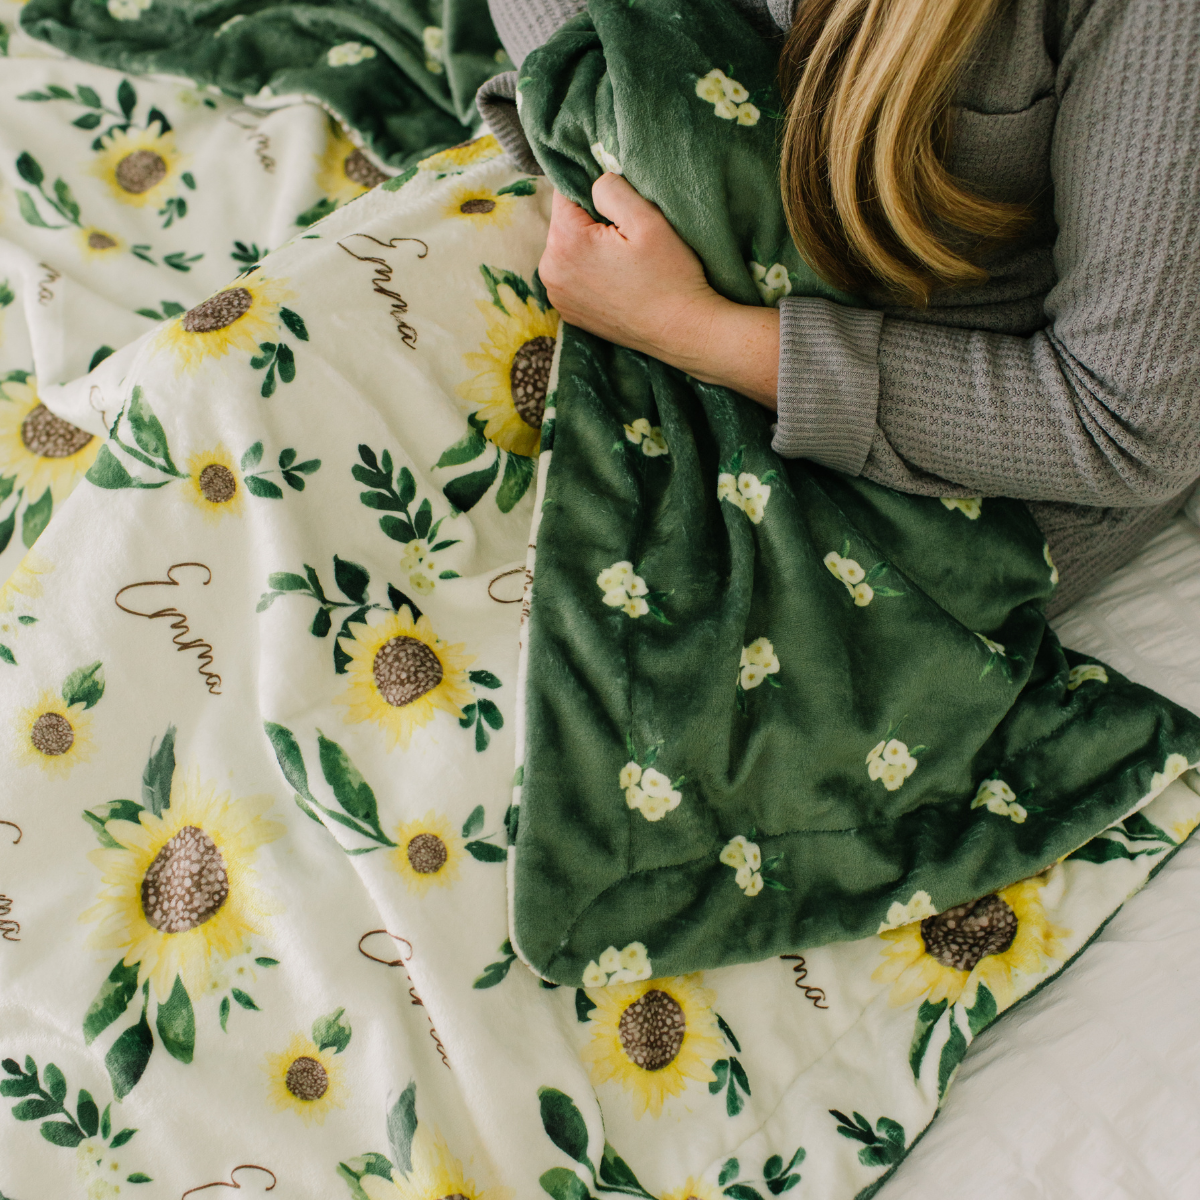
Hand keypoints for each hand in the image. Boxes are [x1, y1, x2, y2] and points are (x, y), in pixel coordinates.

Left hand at [538, 174, 779, 407]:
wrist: (681, 330)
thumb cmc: (669, 276)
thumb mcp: (647, 218)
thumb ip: (612, 187)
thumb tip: (593, 180)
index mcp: (564, 242)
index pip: (565, 193)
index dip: (595, 193)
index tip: (622, 210)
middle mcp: (550, 270)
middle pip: (565, 223)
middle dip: (591, 222)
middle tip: (628, 240)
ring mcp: (558, 296)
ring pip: (568, 250)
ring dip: (589, 248)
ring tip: (625, 263)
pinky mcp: (569, 313)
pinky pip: (573, 277)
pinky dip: (590, 273)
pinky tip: (618, 281)